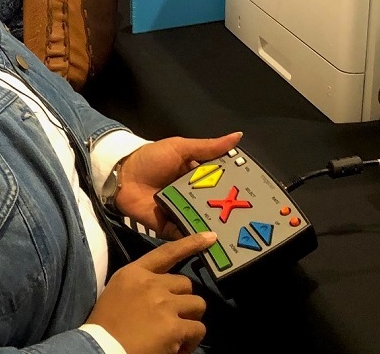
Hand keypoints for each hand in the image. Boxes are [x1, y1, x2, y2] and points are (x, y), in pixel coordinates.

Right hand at [87, 232, 214, 353]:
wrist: (100, 350)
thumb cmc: (104, 327)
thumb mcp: (117, 294)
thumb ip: (140, 287)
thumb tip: (163, 294)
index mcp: (133, 273)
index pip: (166, 253)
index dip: (190, 243)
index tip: (210, 237)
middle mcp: (151, 284)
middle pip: (186, 284)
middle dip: (183, 302)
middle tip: (172, 320)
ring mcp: (164, 304)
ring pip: (197, 305)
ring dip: (191, 319)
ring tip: (178, 334)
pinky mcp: (174, 326)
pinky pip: (197, 329)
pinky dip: (192, 341)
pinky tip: (178, 348)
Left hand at [114, 132, 242, 239]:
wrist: (122, 177)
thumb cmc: (151, 159)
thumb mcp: (181, 148)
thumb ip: (208, 147)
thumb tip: (238, 136)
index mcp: (197, 176)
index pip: (221, 183)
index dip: (237, 187)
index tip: (258, 194)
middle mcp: (192, 196)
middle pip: (216, 205)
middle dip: (231, 212)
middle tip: (254, 219)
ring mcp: (182, 212)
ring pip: (204, 221)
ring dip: (217, 226)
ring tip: (239, 235)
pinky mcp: (171, 227)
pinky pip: (186, 234)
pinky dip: (197, 238)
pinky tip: (213, 243)